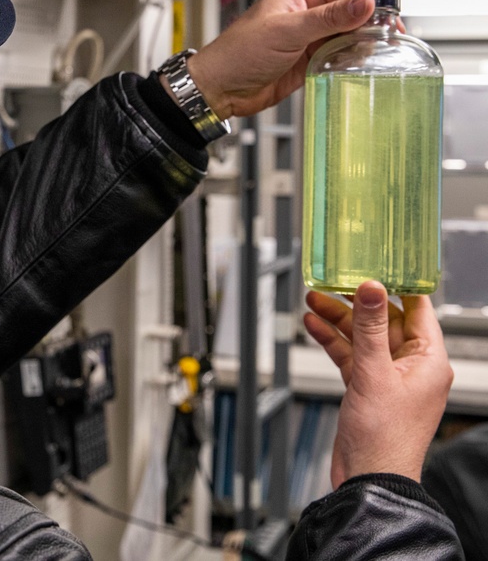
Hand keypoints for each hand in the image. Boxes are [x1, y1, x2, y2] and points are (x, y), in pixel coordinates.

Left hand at [186, 0, 375, 118]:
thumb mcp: (287, 32)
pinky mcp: (312, 55)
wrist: (220, 88)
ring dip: (363, 43)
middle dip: (371, 25)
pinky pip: (342, 53)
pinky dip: (351, 59)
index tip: (388, 20)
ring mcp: (312, 32)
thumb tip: (365, 2)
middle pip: (356, 11)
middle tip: (385, 41)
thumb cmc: (238, 54)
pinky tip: (356, 64)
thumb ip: (328, 18)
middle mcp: (310, 7)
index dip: (372, 3)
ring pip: (353, 33)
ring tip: (370, 55)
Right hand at [303, 281, 452, 487]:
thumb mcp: (374, 373)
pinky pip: (350, 355)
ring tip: (313, 298)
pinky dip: (332, 340)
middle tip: (332, 281)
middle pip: (384, 320)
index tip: (374, 264)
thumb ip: (369, 327)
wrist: (368, 478)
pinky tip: (313, 325)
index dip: (396, 285)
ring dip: (338, 319)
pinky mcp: (367, 388)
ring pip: (363, 337)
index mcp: (429, 360)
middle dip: (356, 301)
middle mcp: (412, 366)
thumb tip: (372, 288)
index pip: (417, 309)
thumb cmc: (384, 437)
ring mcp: (388, 377)